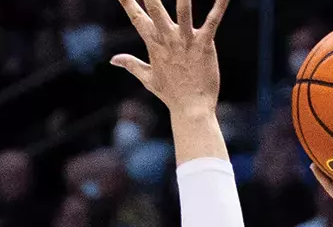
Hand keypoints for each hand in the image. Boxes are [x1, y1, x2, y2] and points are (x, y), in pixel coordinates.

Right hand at [110, 0, 228, 114]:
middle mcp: (168, 39)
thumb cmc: (171, 94)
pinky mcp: (204, 45)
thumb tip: (113, 59)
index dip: (128, 1)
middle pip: (154, 9)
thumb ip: (131, 64)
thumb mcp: (148, 78)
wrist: (191, 110)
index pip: (136, 17)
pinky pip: (213, 21)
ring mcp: (186, 41)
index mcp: (154, 44)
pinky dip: (219, 6)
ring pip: (183, 10)